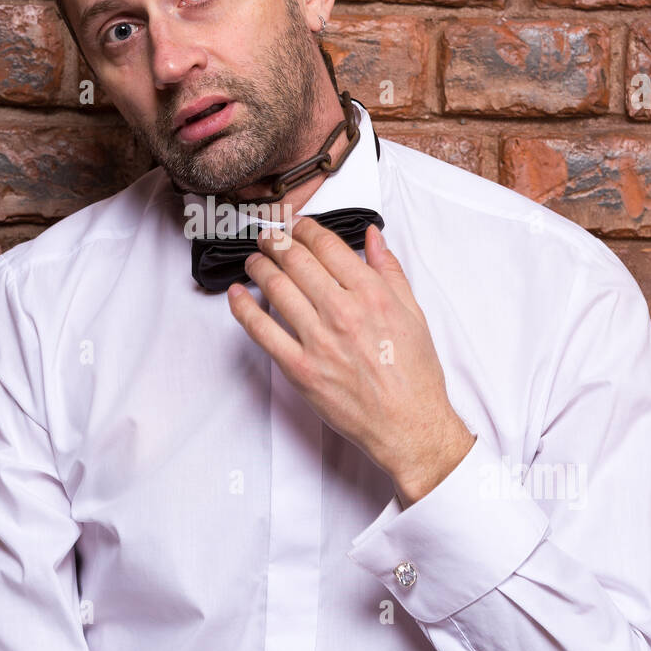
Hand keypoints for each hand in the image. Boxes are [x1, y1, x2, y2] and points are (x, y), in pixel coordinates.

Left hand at [226, 218, 475, 505]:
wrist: (408, 424)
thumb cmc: (414, 374)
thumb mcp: (413, 312)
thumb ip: (389, 270)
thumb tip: (373, 236)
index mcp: (372, 294)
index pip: (327, 246)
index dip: (306, 229)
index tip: (298, 226)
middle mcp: (343, 312)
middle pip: (296, 261)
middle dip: (276, 241)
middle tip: (268, 237)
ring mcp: (318, 341)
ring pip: (276, 288)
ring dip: (259, 266)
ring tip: (254, 260)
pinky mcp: (300, 368)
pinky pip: (261, 331)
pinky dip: (243, 308)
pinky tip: (236, 294)